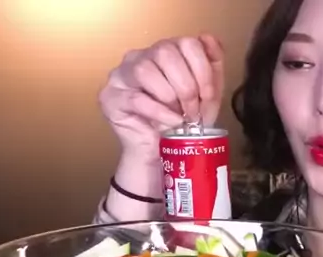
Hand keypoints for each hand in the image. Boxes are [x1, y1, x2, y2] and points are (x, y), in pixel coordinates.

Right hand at [99, 35, 224, 162]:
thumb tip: (208, 37)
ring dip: (170, 97)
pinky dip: (160, 112)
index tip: (208, 96)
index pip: (187, 43)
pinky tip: (172, 122)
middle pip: (165, 53)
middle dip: (186, 86)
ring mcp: (121, 75)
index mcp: (165, 51)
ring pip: (145, 70)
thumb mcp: (207, 93)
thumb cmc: (182, 120)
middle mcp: (140, 56)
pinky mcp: (110, 97)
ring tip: (180, 117)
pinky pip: (137, 98)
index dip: (202, 70)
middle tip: (193, 111)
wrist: (162, 152)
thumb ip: (212, 63)